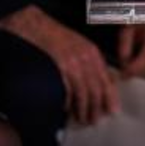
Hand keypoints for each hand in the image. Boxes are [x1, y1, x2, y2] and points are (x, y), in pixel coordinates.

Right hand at [0, 5, 118, 124]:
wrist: (32, 24)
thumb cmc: (54, 36)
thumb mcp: (77, 46)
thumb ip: (88, 63)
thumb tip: (98, 82)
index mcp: (91, 53)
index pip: (106, 79)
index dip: (110, 97)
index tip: (112, 111)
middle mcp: (84, 57)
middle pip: (96, 89)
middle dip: (96, 107)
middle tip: (94, 121)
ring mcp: (70, 62)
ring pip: (83, 92)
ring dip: (83, 109)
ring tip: (82, 119)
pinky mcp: (56, 67)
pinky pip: (66, 89)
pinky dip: (67, 102)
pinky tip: (66, 109)